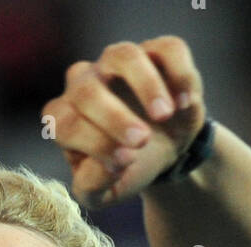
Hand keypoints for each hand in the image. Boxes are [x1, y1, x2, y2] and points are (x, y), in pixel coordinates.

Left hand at [41, 37, 206, 209]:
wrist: (162, 151)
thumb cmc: (125, 168)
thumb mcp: (104, 192)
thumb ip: (93, 186)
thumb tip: (113, 165)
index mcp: (65, 116)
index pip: (65, 123)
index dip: (93, 142)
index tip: (125, 161)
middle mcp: (85, 82)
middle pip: (87, 90)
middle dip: (114, 117)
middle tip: (142, 141)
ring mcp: (119, 62)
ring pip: (124, 56)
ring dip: (145, 85)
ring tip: (165, 115)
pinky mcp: (156, 52)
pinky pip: (166, 49)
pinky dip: (178, 73)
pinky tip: (184, 103)